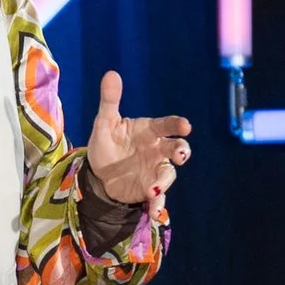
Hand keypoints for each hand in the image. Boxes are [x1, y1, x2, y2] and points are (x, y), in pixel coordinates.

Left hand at [85, 71, 192, 210]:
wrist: (99, 172)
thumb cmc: (107, 143)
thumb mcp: (104, 123)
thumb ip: (110, 101)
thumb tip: (111, 74)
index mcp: (149, 131)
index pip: (166, 125)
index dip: (176, 124)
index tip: (185, 125)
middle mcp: (157, 150)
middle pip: (175, 148)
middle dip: (181, 151)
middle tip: (180, 154)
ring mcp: (155, 170)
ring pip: (168, 174)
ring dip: (164, 182)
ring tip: (153, 189)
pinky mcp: (149, 189)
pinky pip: (158, 197)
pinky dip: (157, 203)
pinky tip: (153, 210)